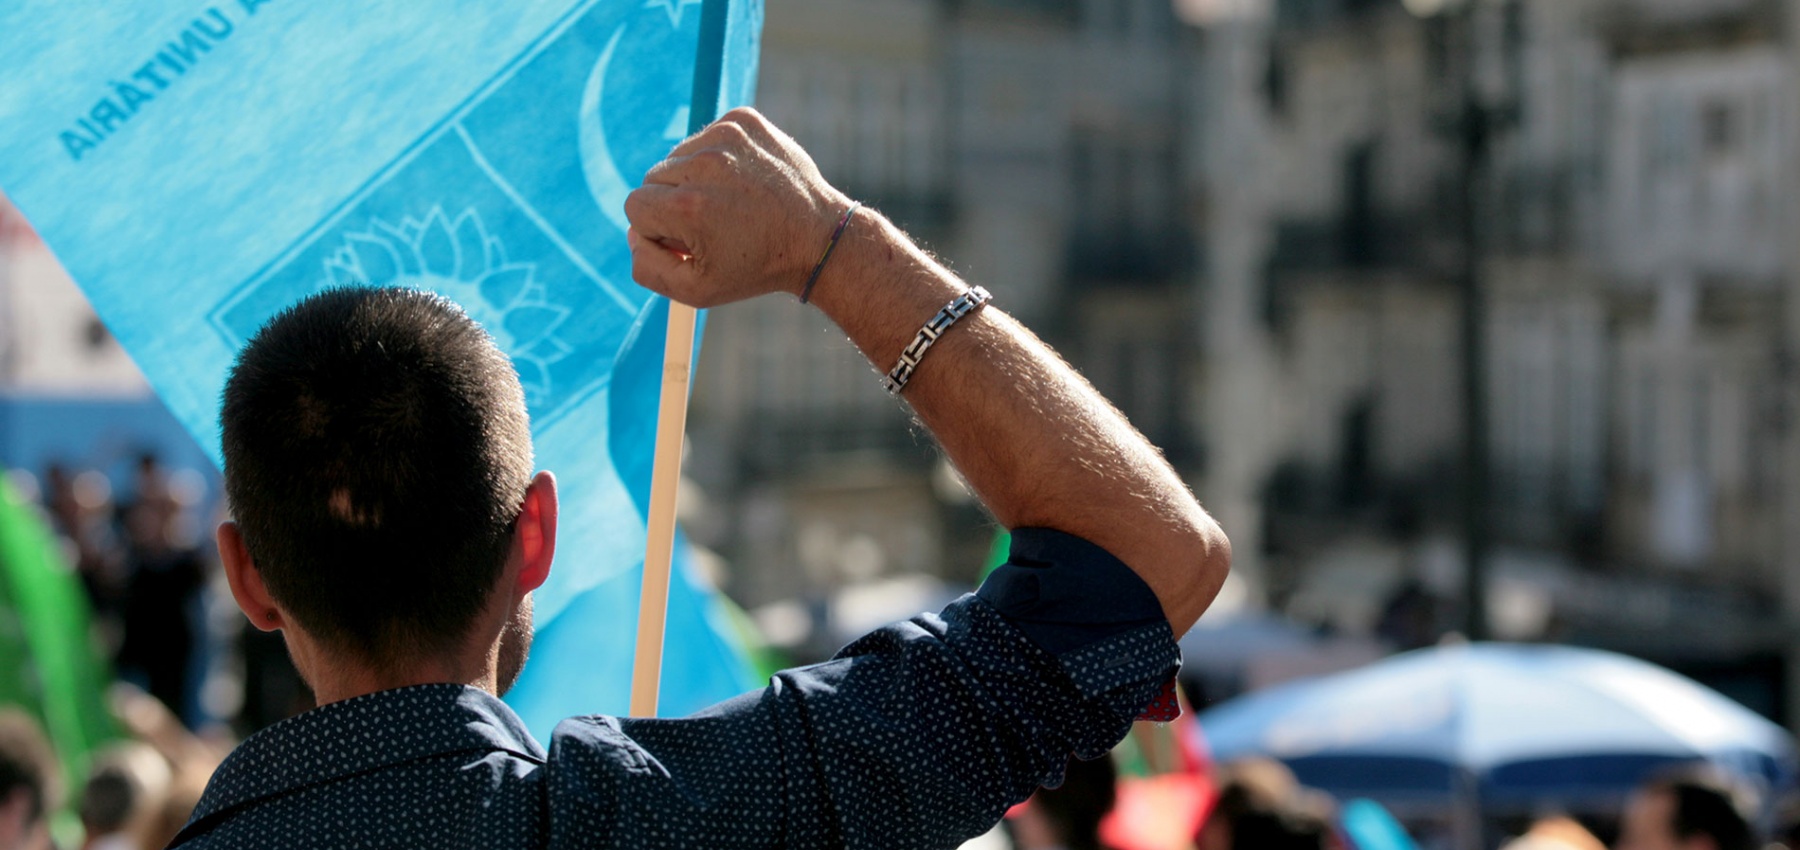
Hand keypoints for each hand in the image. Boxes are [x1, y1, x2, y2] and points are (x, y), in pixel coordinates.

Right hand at [624, 107, 852, 306]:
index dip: (659, 229)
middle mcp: (704, 165)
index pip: (635, 206)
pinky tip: (744, 181)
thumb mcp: (697, 290)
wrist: (817, 237)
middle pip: (654, 178)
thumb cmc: (756, 267)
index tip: (689, 239)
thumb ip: (648, 268)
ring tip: (732, 202)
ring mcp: (726, 137)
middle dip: (673, 202)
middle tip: (713, 222)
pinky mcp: (743, 120)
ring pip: (679, 156)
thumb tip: (632, 235)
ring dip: (695, 178)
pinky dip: (717, 157)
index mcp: (687, 206)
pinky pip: (706, 137)